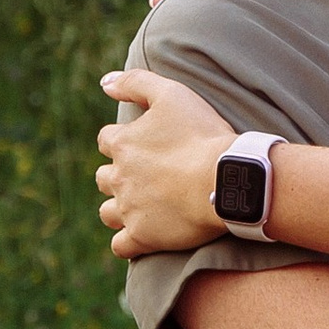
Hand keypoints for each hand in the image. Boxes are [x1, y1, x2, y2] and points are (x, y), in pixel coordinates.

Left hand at [97, 69, 237, 255]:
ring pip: (107, 212)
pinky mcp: (143, 236)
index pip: (106, 140)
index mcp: (122, 143)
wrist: (225, 178)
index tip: (144, 145)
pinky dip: (127, 242)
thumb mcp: (171, 93)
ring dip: (118, 208)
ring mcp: (129, 209)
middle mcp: (119, 177)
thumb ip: (134, 82)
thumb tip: (104, 83)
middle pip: (104, 177)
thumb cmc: (203, 134)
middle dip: (118, 175)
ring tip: (140, 206)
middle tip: (146, 176)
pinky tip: (142, 235)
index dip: (123, 141)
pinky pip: (120, 246)